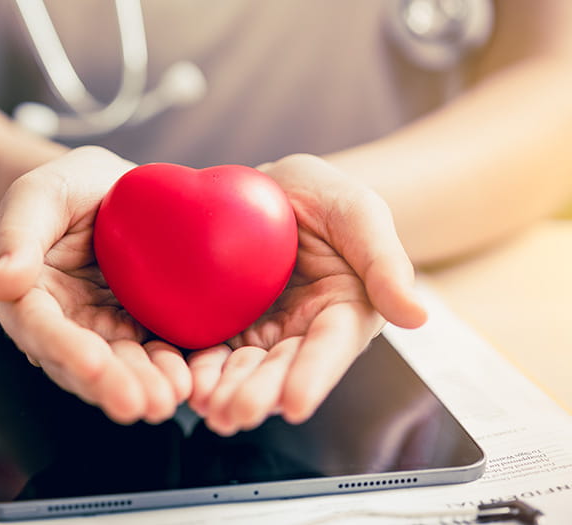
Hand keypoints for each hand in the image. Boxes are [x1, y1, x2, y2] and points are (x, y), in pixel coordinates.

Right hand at [0, 146, 191, 424]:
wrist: (106, 189)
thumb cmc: (65, 187)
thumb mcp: (38, 194)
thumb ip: (18, 233)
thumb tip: (1, 281)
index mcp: (25, 295)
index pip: (40, 329)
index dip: (66, 349)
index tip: (93, 364)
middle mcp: (60, 323)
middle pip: (80, 362)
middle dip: (112, 384)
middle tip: (143, 403)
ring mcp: (99, 329)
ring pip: (117, 367)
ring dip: (141, 386)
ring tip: (168, 398)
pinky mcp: (134, 327)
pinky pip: (149, 353)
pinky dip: (166, 370)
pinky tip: (186, 381)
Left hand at [187, 154, 427, 435]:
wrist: (272, 187)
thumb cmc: (323, 196)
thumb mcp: (357, 212)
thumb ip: (385, 260)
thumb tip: (416, 316)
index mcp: (344, 310)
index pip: (330, 348)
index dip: (313, 377)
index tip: (296, 405)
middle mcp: (304, 330)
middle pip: (282, 369)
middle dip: (258, 394)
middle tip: (232, 415)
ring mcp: (264, 330)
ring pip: (245, 368)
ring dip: (225, 391)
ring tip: (204, 406)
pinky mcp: (229, 324)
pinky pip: (214, 349)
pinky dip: (200, 368)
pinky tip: (184, 382)